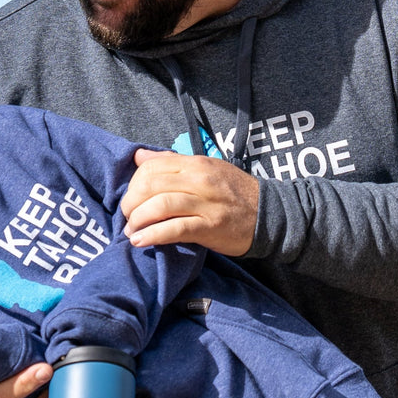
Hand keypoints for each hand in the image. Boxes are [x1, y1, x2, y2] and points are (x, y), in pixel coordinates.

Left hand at [120, 148, 258, 255]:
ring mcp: (205, 204)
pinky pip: (174, 229)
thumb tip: (139, 155)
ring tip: (131, 231)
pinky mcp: (209, 227)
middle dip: (131, 202)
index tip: (131, 197)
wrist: (270, 214)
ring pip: (159, 206)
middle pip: (151, 185)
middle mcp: (199, 180)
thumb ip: (171, 162)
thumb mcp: (205, 168)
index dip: (134, 182)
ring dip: (138, 220)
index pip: (152, 166)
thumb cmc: (234, 192)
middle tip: (127, 216)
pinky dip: (153, 235)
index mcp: (196, 163)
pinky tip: (140, 241)